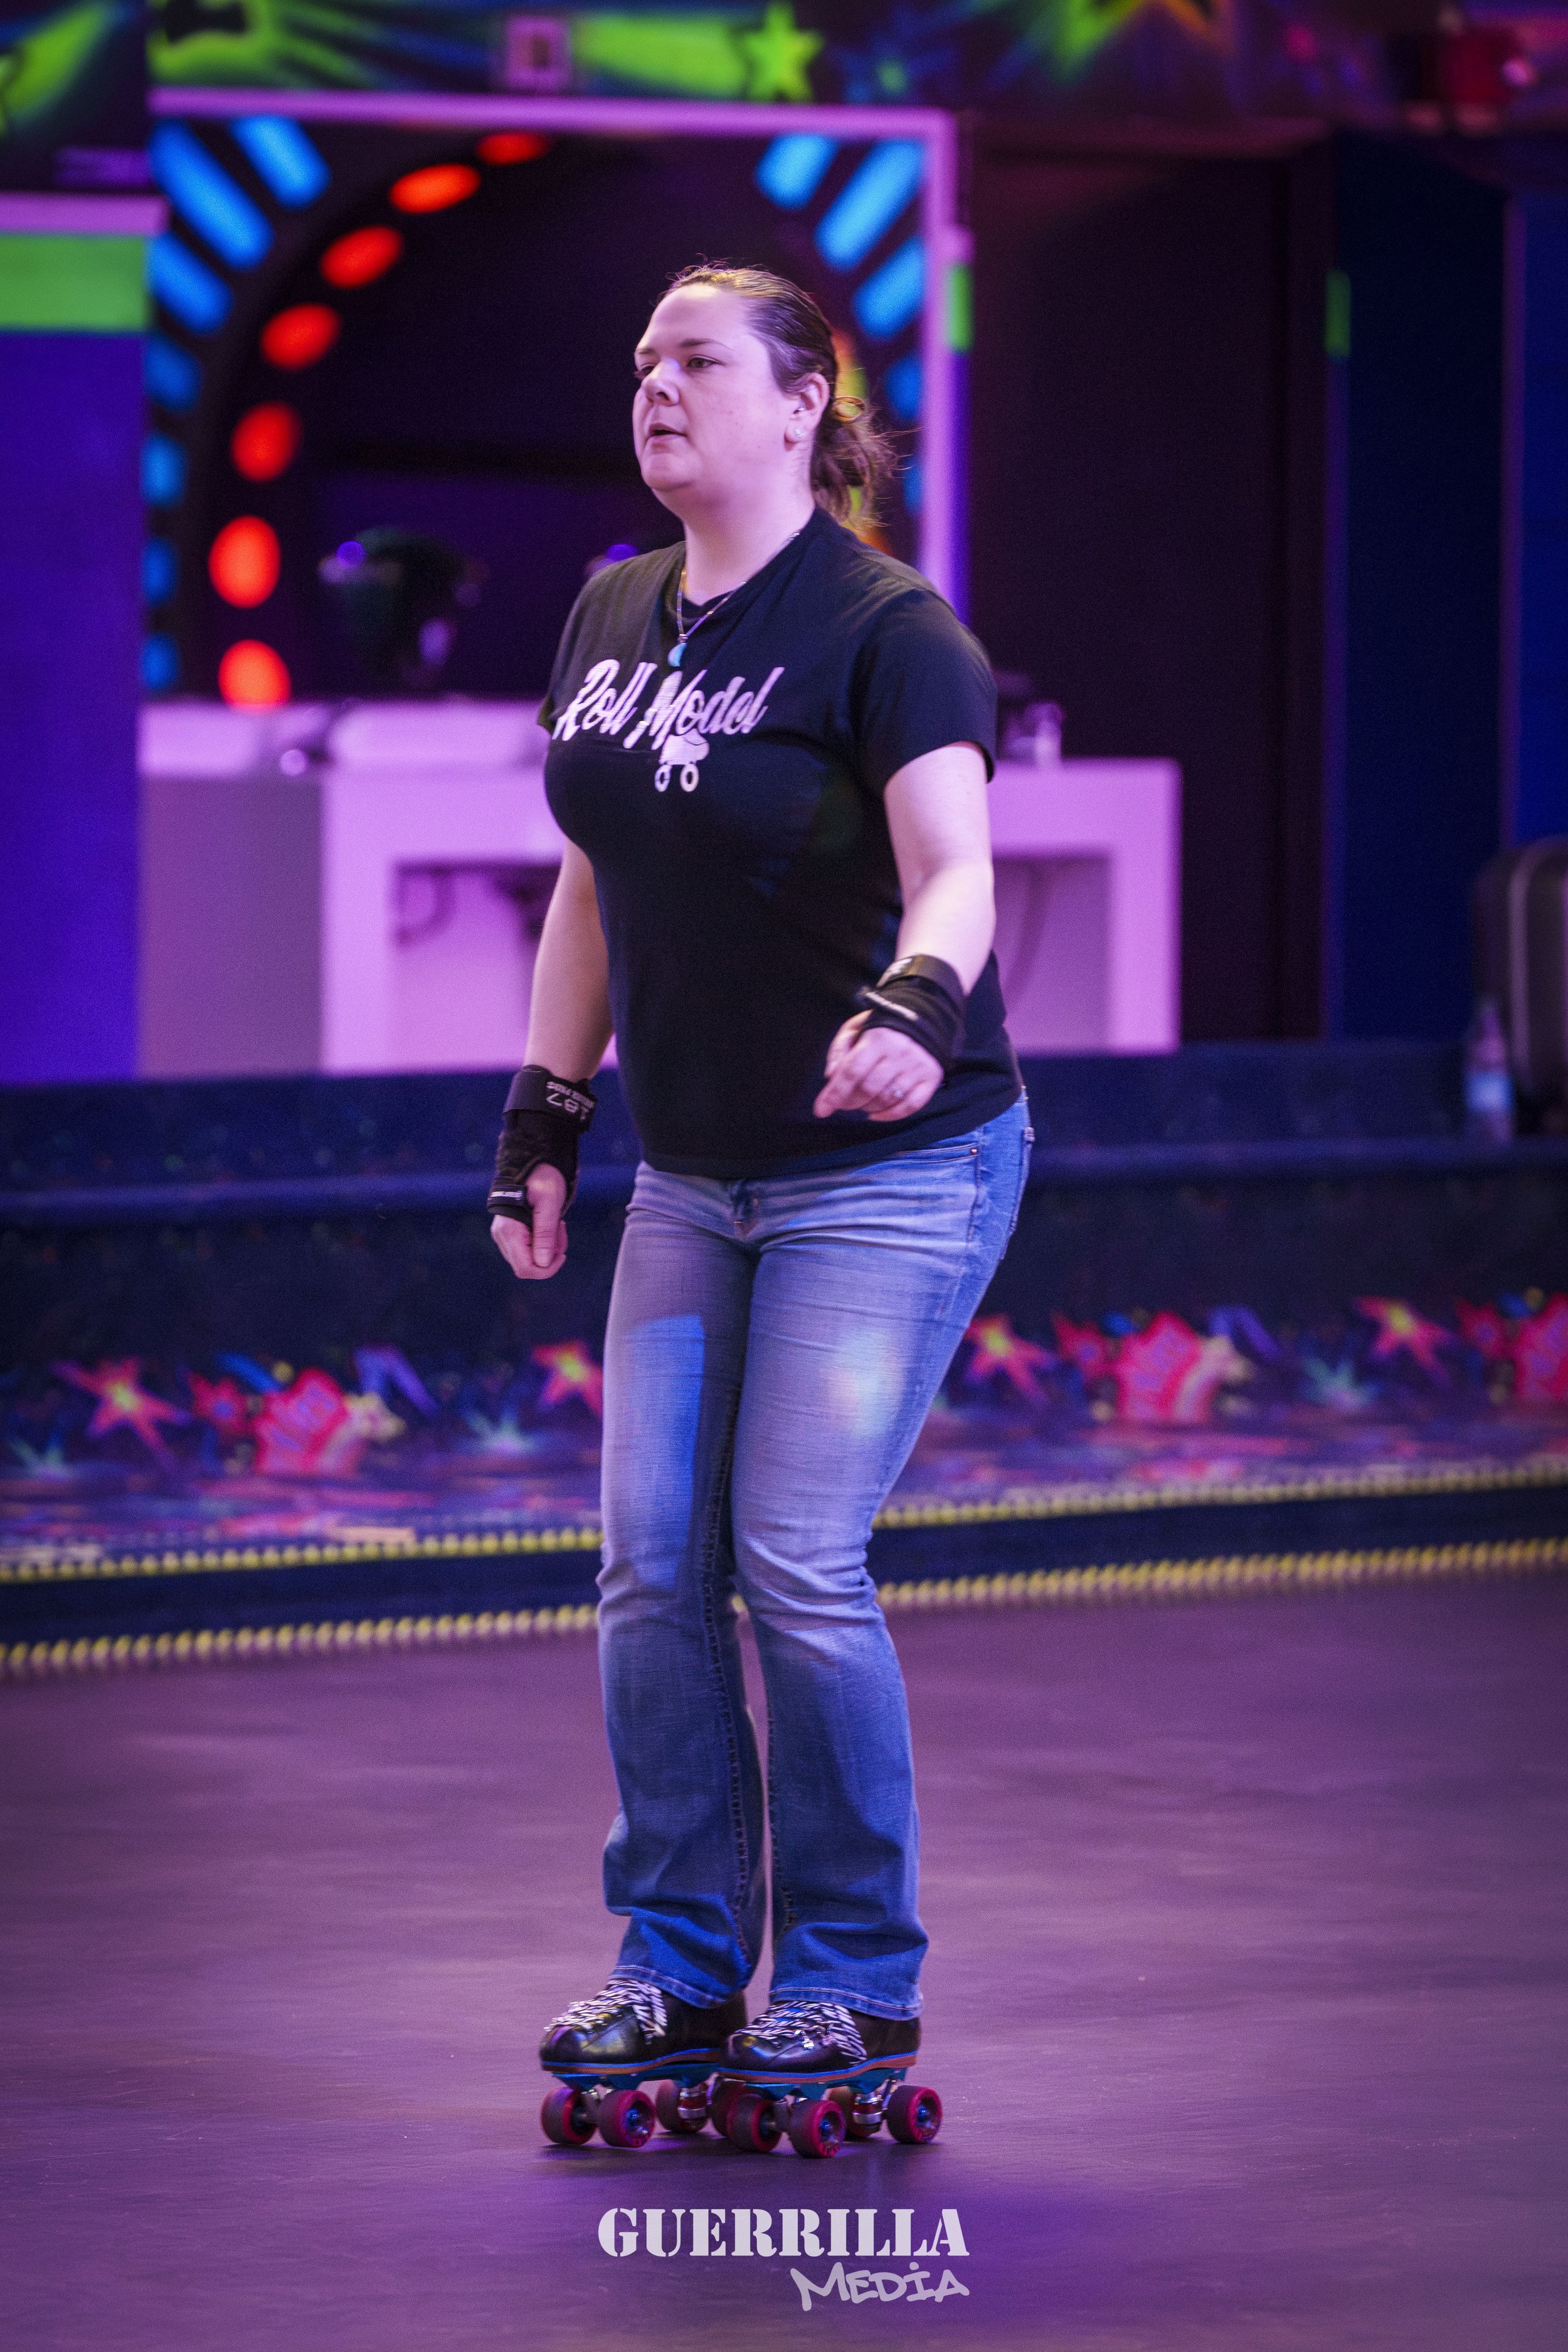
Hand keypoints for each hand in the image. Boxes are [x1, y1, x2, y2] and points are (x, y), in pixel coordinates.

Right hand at [490, 1165, 567, 1278]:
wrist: (532, 1165)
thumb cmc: (542, 1181)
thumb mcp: (549, 1205)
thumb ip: (546, 1234)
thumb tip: (544, 1263)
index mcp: (509, 1231)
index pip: (526, 1269)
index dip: (547, 1269)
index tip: (563, 1253)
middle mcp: (502, 1237)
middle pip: (528, 1267)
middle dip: (549, 1256)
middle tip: (561, 1232)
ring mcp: (504, 1236)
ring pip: (529, 1259)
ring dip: (548, 1249)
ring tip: (557, 1226)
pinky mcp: (510, 1234)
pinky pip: (528, 1250)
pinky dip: (543, 1243)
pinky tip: (551, 1227)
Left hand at [813, 1012, 943, 1121]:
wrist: (923, 1018)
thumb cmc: (882, 1027)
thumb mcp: (855, 1028)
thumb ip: (839, 1049)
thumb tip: (831, 1076)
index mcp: (879, 1038)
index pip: (852, 1072)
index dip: (835, 1093)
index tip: (822, 1110)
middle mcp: (900, 1052)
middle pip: (868, 1089)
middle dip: (849, 1102)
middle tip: (843, 1103)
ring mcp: (918, 1066)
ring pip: (887, 1099)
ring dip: (868, 1108)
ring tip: (861, 1103)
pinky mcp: (932, 1077)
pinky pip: (910, 1106)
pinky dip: (890, 1116)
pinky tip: (877, 1114)